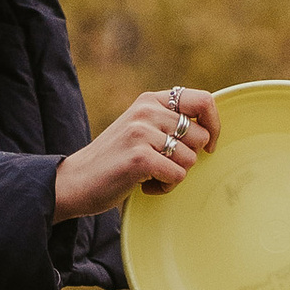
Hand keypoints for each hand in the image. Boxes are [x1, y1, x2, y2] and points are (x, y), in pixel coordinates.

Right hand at [52, 84, 214, 221]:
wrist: (75, 181)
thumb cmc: (114, 161)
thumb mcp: (140, 130)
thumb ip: (168, 124)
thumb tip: (211, 132)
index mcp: (150, 100)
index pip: (203, 100)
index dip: (214, 125)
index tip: (209, 146)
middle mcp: (147, 110)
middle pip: (201, 137)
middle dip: (188, 159)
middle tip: (162, 166)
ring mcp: (141, 132)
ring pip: (190, 159)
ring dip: (174, 175)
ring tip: (149, 176)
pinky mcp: (139, 157)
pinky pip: (177, 176)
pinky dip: (164, 189)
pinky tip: (143, 187)